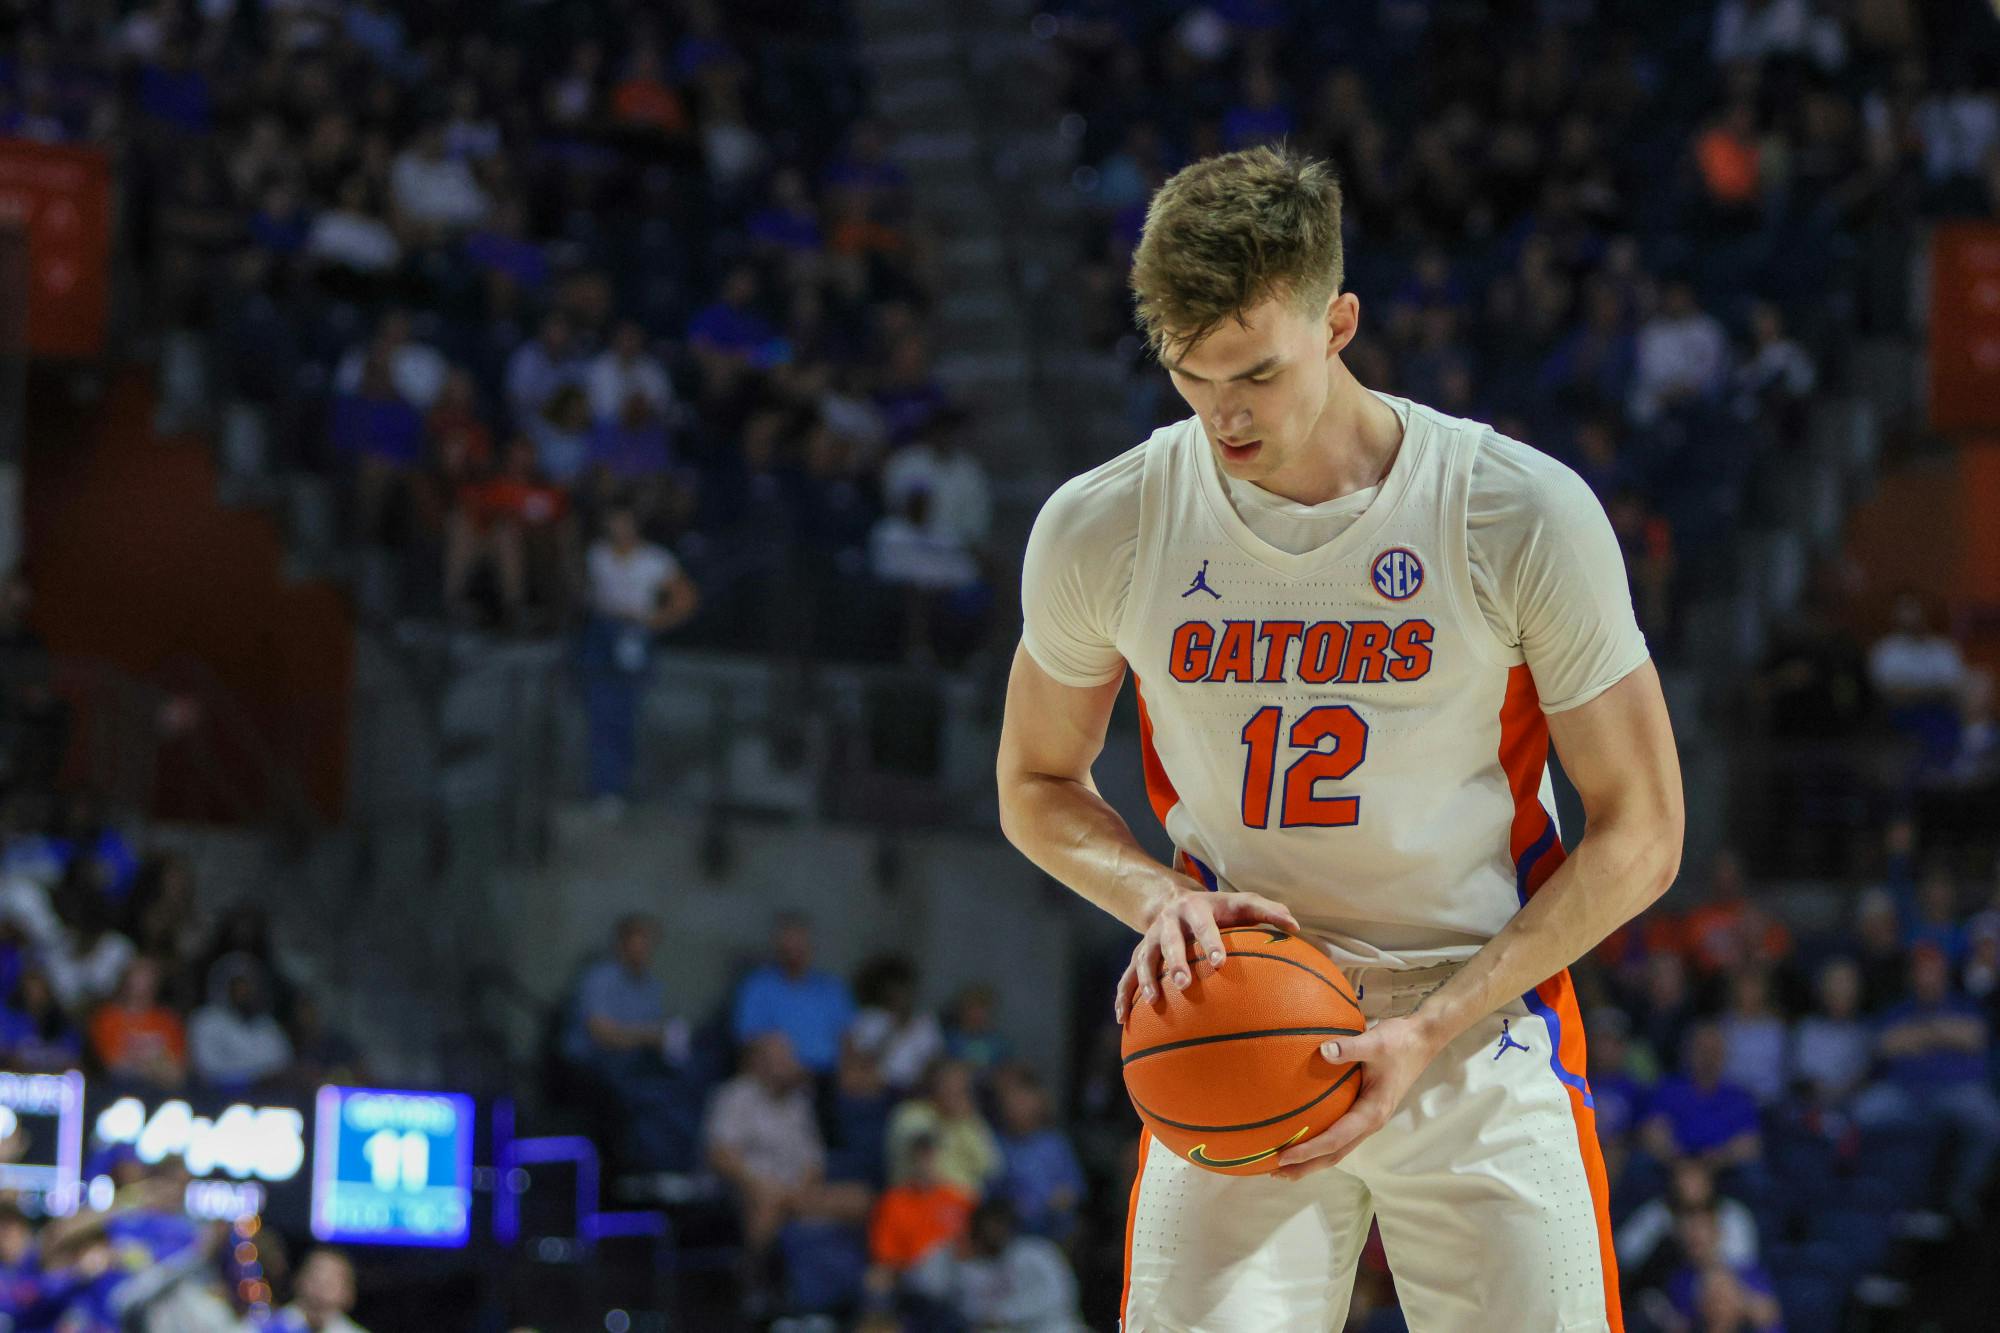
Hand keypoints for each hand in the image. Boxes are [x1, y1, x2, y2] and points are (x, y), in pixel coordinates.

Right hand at [1114, 887, 1298, 1023]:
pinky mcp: (1139, 955)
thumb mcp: (1241, 902)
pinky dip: (1122, 997)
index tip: (1220, 961)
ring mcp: (1150, 939)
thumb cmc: (1219, 908)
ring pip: (1143, 959)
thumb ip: (1268, 911)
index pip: (1204, 925)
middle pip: (1169, 942)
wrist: (1174, 900)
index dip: (1210, 941)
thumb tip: (1295, 926)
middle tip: (1185, 984)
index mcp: (1195, 908)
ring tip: (1153, 1002)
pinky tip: (1123, 1019)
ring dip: (1146, 980)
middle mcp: (1168, 922)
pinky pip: (1126, 977)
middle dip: (1175, 962)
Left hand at [1273, 1015, 1443, 1179]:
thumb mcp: (1375, 1042)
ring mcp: (1368, 1119)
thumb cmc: (1399, 1042)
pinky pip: (1340, 1134)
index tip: (1283, 1156)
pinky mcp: (1365, 1111)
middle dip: (1306, 1166)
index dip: (1309, 1151)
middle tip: (1276, 1173)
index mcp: (1372, 1112)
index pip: (1335, 1139)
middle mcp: (1370, 1122)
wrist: (1422, 1041)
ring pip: (1338, 1148)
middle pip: (1335, 1154)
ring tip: (1284, 1165)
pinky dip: (1320, 1143)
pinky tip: (1303, 1136)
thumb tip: (1322, 1050)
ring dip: (1312, 1159)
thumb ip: (1349, 1047)